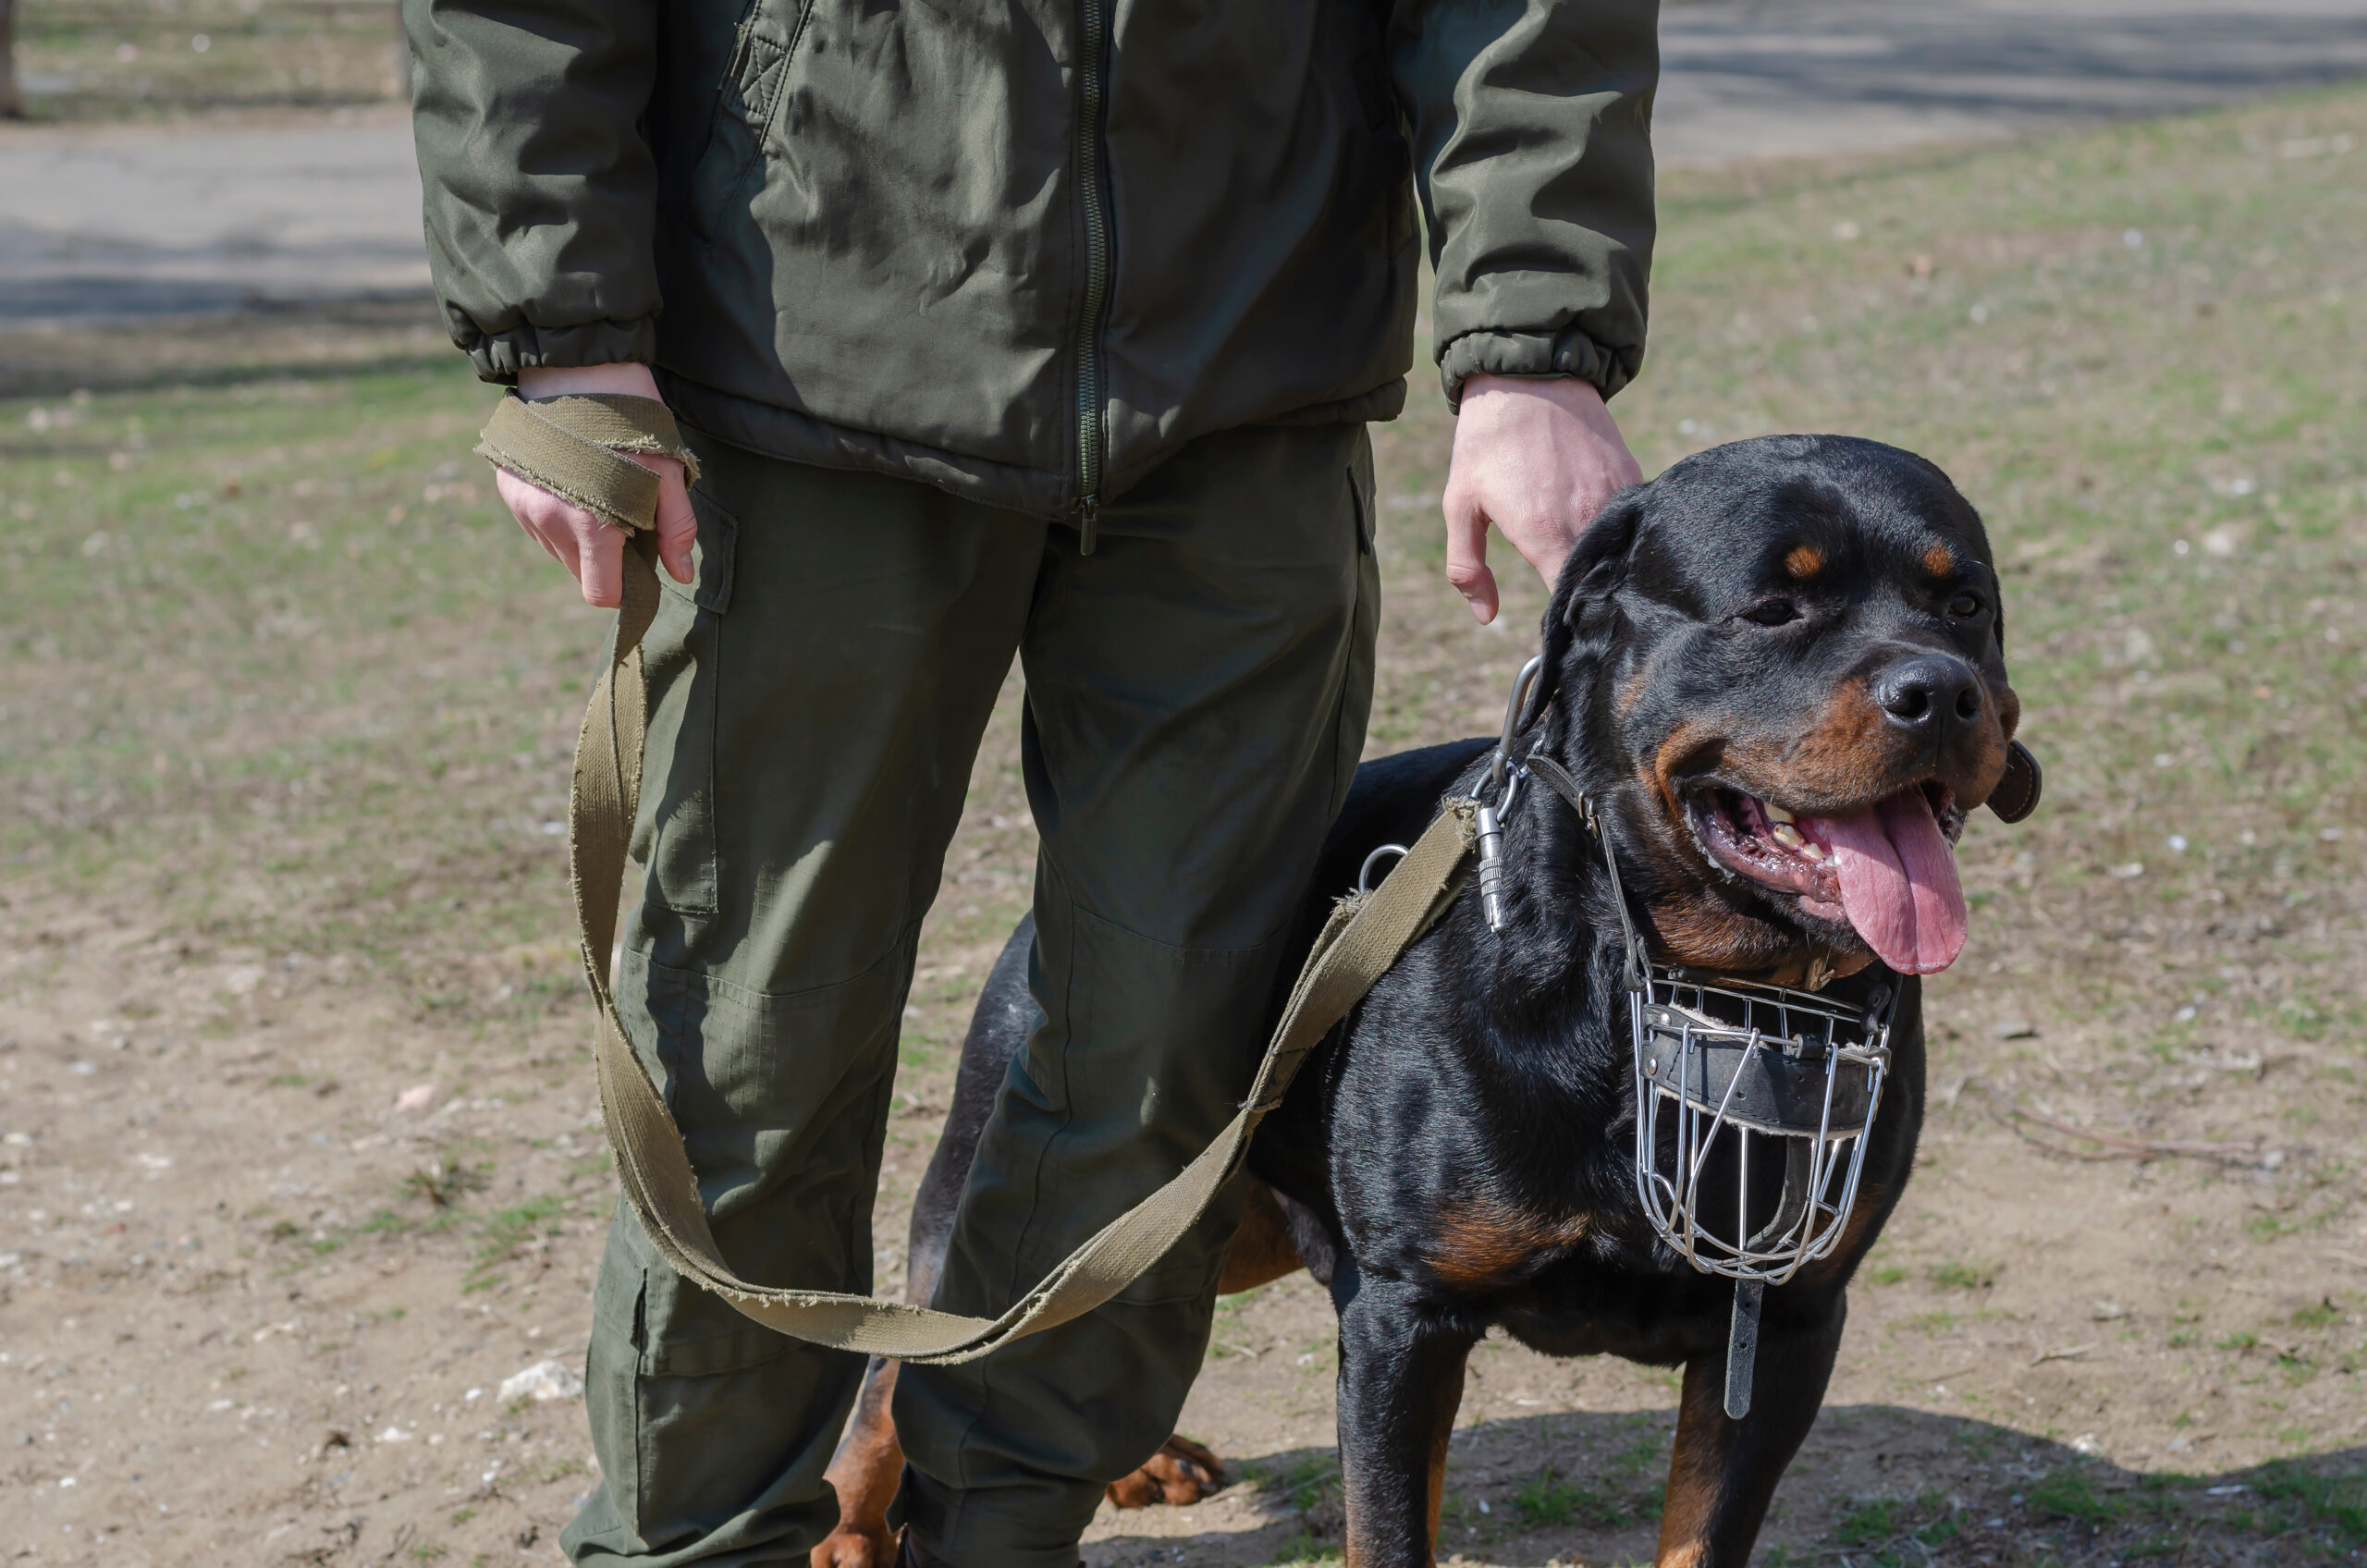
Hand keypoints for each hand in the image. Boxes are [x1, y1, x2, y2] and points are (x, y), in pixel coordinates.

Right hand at [498, 362, 696, 607]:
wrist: (575, 366)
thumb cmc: (630, 420)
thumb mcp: (667, 472)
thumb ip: (675, 528)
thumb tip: (680, 576)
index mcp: (591, 523)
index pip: (600, 592)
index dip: (624, 586)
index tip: (639, 565)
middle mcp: (549, 521)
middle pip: (580, 574)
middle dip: (605, 559)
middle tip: (626, 520)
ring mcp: (523, 506)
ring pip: (558, 551)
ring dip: (581, 539)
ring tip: (600, 495)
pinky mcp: (509, 489)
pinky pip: (537, 526)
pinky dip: (558, 518)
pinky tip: (575, 483)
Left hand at [1440, 374, 1643, 623]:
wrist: (1529, 373)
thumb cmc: (1486, 442)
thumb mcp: (1459, 504)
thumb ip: (1467, 567)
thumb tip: (1485, 617)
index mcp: (1545, 533)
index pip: (1569, 599)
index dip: (1567, 622)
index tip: (1560, 634)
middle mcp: (1588, 519)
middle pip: (1602, 582)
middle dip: (1593, 603)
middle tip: (1579, 615)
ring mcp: (1616, 496)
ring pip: (1623, 553)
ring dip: (1610, 570)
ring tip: (1596, 582)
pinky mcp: (1632, 476)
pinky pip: (1634, 522)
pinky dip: (1622, 537)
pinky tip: (1606, 541)